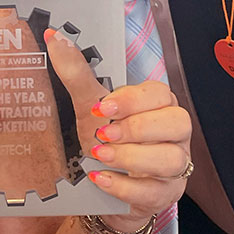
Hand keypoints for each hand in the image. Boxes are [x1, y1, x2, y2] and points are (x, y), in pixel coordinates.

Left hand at [45, 28, 191, 227]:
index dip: (134, 100)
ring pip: (171, 159)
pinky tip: (100, 179)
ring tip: (99, 155)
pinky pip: (155, 191)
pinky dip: (125, 186)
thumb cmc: (103, 139)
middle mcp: (174, 134)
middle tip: (102, 132)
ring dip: (131, 157)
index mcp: (159, 105)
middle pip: (177, 123)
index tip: (103, 106)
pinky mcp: (165, 195)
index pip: (161, 94)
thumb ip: (76, 72)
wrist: (101, 185)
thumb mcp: (89, 106)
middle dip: (137, 128)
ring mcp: (174, 167)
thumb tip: (56, 38)